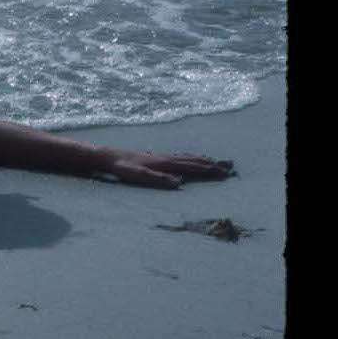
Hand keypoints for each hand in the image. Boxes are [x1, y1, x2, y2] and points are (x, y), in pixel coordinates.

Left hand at [98, 149, 234, 188]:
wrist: (109, 155)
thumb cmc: (122, 167)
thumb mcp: (138, 175)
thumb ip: (158, 179)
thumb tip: (179, 183)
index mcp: (164, 163)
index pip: (191, 167)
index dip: (208, 170)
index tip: (224, 173)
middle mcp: (165, 157)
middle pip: (193, 160)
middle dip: (211, 164)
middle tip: (229, 168)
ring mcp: (161, 155)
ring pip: (187, 156)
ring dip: (202, 159)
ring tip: (215, 160)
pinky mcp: (155, 156)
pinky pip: (178, 155)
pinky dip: (189, 156)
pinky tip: (189, 158)